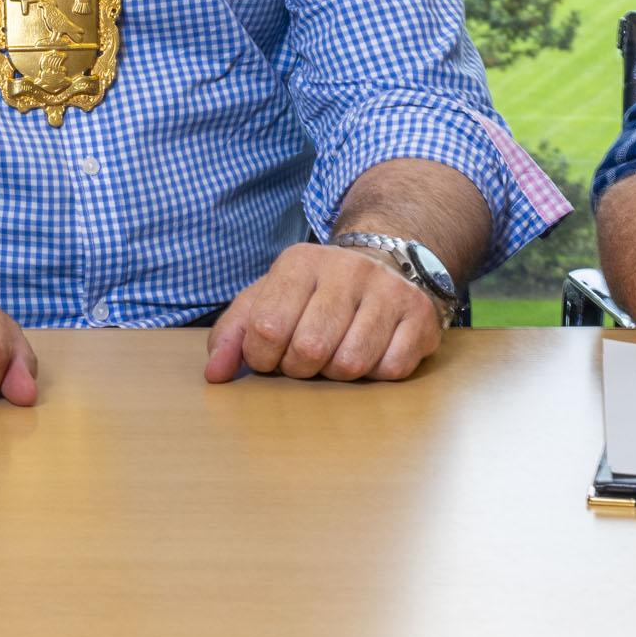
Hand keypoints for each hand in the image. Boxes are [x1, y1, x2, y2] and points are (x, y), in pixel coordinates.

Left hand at [204, 241, 443, 384]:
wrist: (386, 261)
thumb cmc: (316, 293)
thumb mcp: (268, 298)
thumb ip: (234, 333)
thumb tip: (215, 375)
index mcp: (300, 262)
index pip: (267, 328)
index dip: (263, 357)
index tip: (270, 355)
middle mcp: (346, 269)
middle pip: (310, 350)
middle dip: (301, 368)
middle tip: (306, 357)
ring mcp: (388, 290)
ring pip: (350, 364)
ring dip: (338, 373)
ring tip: (337, 352)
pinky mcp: (420, 315)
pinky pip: (390, 369)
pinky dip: (376, 374)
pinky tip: (372, 352)